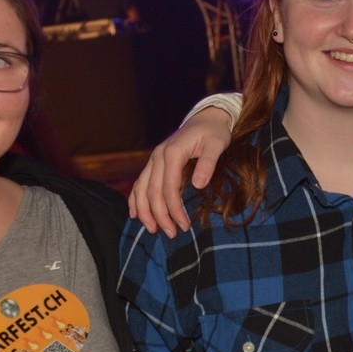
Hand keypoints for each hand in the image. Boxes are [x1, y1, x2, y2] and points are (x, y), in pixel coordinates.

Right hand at [128, 106, 231, 236]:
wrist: (206, 117)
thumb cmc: (214, 132)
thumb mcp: (217, 144)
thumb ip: (208, 162)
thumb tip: (198, 184)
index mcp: (172, 153)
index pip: (169, 187)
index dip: (174, 209)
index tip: (184, 226)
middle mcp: (158, 156)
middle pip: (153, 192)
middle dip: (160, 215)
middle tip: (171, 234)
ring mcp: (153, 160)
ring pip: (141, 189)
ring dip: (145, 211)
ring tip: (152, 229)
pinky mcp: (154, 163)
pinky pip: (140, 183)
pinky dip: (135, 199)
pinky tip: (135, 214)